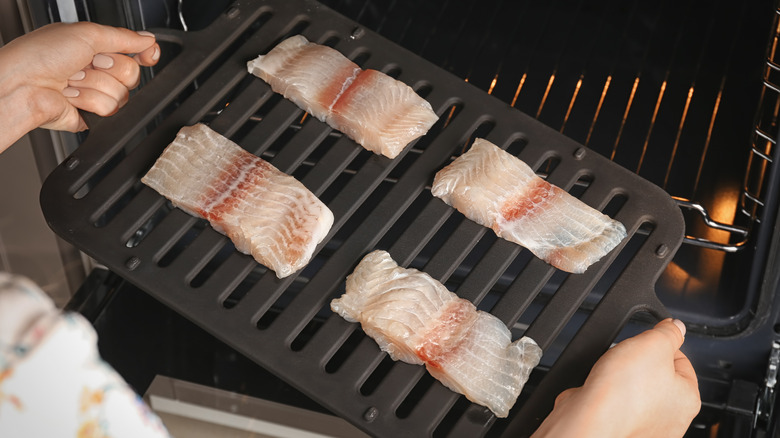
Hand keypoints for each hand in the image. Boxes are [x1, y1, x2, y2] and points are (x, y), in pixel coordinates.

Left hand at [0, 22, 159, 152]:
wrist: (20, 86)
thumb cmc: (39, 55)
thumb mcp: (86, 33)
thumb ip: (123, 37)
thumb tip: (149, 40)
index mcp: (95, 47)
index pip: (134, 52)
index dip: (145, 54)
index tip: (147, 56)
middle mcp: (95, 70)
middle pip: (132, 75)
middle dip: (110, 69)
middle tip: (86, 64)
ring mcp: (93, 94)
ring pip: (121, 95)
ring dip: (94, 86)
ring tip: (71, 81)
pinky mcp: (90, 116)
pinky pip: (110, 114)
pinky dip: (90, 103)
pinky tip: (71, 96)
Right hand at [532, 318, 700, 437]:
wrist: (589, 421)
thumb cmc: (622, 393)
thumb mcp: (653, 344)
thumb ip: (669, 332)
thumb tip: (676, 326)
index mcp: (688, 399)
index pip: (682, 361)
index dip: (661, 345)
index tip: (648, 339)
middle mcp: (670, 419)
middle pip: (658, 376)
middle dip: (639, 362)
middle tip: (628, 356)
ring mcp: (645, 428)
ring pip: (635, 390)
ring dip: (622, 378)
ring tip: (611, 373)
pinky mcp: (620, 428)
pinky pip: (615, 404)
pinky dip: (607, 394)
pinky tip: (602, 389)